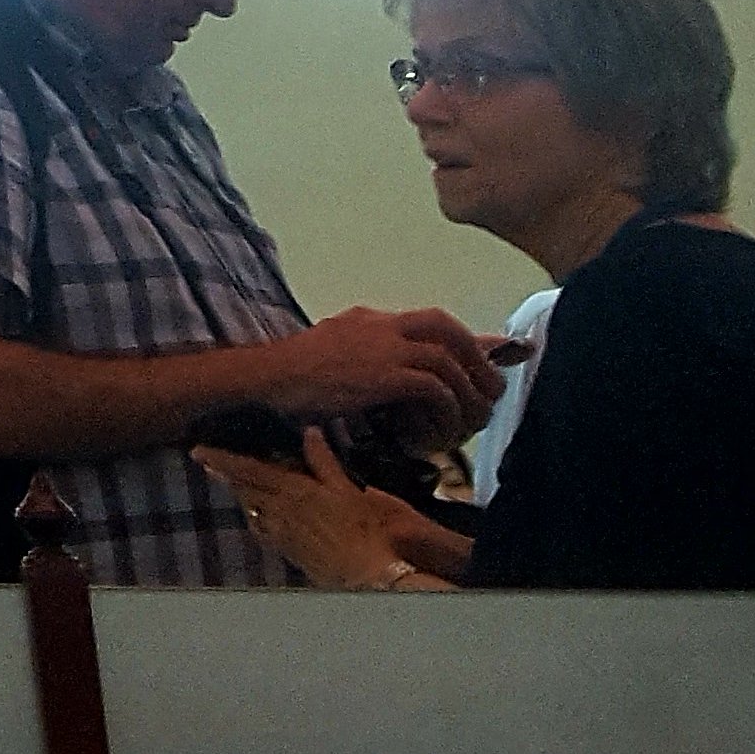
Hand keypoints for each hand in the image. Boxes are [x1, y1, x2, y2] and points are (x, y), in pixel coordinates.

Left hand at [194, 429, 449, 591]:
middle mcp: (282, 514)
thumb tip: (310, 433)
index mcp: (295, 492)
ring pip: (252, 511)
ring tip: (230, 483)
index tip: (197, 450)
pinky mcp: (294, 556)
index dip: (223, 459)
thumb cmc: (375, 532)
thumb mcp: (354, 490)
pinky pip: (265, 532)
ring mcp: (285, 537)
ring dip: (240, 495)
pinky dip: (256, 519)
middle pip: (245, 491)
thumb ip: (326, 464)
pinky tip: (258, 518)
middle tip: (207, 463)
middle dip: (226, 476)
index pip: (250, 470)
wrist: (379, 583)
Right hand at [250, 307, 499, 432]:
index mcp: (372, 321)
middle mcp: (382, 326)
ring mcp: (383, 347)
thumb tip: (399, 386)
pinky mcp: (383, 374)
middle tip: (489, 392)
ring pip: (448, 361)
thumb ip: (368, 360)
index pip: (432, 321)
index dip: (466, 341)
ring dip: (468, 393)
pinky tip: (440, 432)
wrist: (266, 378)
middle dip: (477, 359)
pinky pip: (434, 388)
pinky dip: (446, 411)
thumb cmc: (292, 377)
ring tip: (473, 421)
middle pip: (448, 329)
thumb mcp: (335, 356)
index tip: (486, 364)